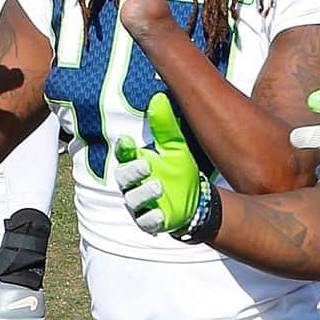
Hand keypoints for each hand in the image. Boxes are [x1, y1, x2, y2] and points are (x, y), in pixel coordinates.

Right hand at [114, 92, 210, 234]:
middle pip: (124, 177)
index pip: (124, 155)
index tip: (127, 143)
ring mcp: (141, 204)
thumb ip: (165, 126)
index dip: (124, 150)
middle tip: (145, 165)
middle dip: (132, 172)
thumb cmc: (180, 170)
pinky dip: (152, 218)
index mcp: (138, 163)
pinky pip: (146, 222)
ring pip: (133, 200)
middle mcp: (134, 184)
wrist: (196, 200)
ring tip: (158, 186)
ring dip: (144, 193)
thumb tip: (158, 97)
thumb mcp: (176, 147)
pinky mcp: (151, 221)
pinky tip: (160, 213)